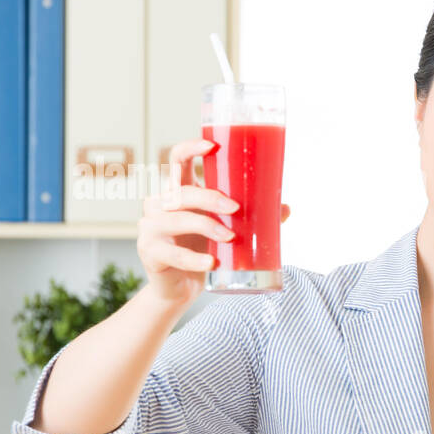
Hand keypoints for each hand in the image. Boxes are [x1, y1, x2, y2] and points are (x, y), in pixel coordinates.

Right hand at [138, 138, 291, 309]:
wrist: (182, 288)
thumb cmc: (203, 249)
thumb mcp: (224, 227)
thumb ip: (250, 216)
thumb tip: (285, 208)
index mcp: (178, 191)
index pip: (177, 159)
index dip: (191, 148)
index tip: (212, 146)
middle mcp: (159, 204)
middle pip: (182, 191)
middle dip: (210, 198)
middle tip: (236, 209)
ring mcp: (150, 227)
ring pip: (177, 220)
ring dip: (207, 227)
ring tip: (230, 238)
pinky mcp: (148, 252)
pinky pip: (173, 254)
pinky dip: (194, 259)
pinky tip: (211, 263)